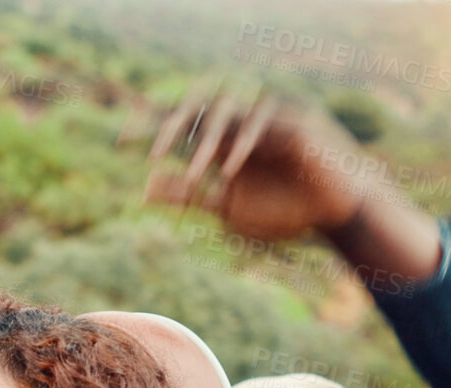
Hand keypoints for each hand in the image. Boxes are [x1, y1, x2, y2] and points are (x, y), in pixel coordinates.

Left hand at [140, 87, 369, 242]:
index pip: (180, 123)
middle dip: (171, 124)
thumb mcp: (226, 209)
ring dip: (206, 142)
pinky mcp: (292, 121)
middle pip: (196, 109)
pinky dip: (241, 146)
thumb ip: (188, 195)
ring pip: (227, 112)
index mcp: (220, 143)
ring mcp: (265, 120)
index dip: (151, 124)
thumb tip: (144, 189)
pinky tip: (229, 170)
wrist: (330, 215)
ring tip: (196, 174)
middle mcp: (239, 125)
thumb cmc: (282, 211)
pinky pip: (261, 121)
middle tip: (151, 149)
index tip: (120, 140)